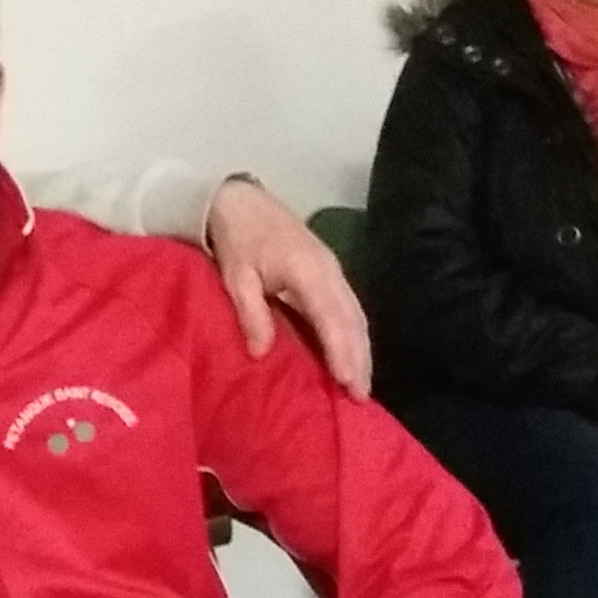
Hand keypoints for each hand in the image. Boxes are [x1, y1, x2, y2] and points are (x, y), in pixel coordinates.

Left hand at [205, 179, 371, 397]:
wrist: (242, 201)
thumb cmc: (237, 238)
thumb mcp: (236, 276)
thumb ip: (251, 313)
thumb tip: (261, 353)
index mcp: (307, 271)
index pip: (331, 318)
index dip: (341, 351)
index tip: (349, 382)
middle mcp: (329, 271)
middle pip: (352, 320)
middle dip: (359, 359)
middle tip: (361, 397)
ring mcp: (334, 270)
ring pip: (356, 315)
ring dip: (361, 350)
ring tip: (362, 385)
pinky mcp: (331, 271)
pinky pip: (349, 307)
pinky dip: (354, 334)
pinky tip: (353, 356)